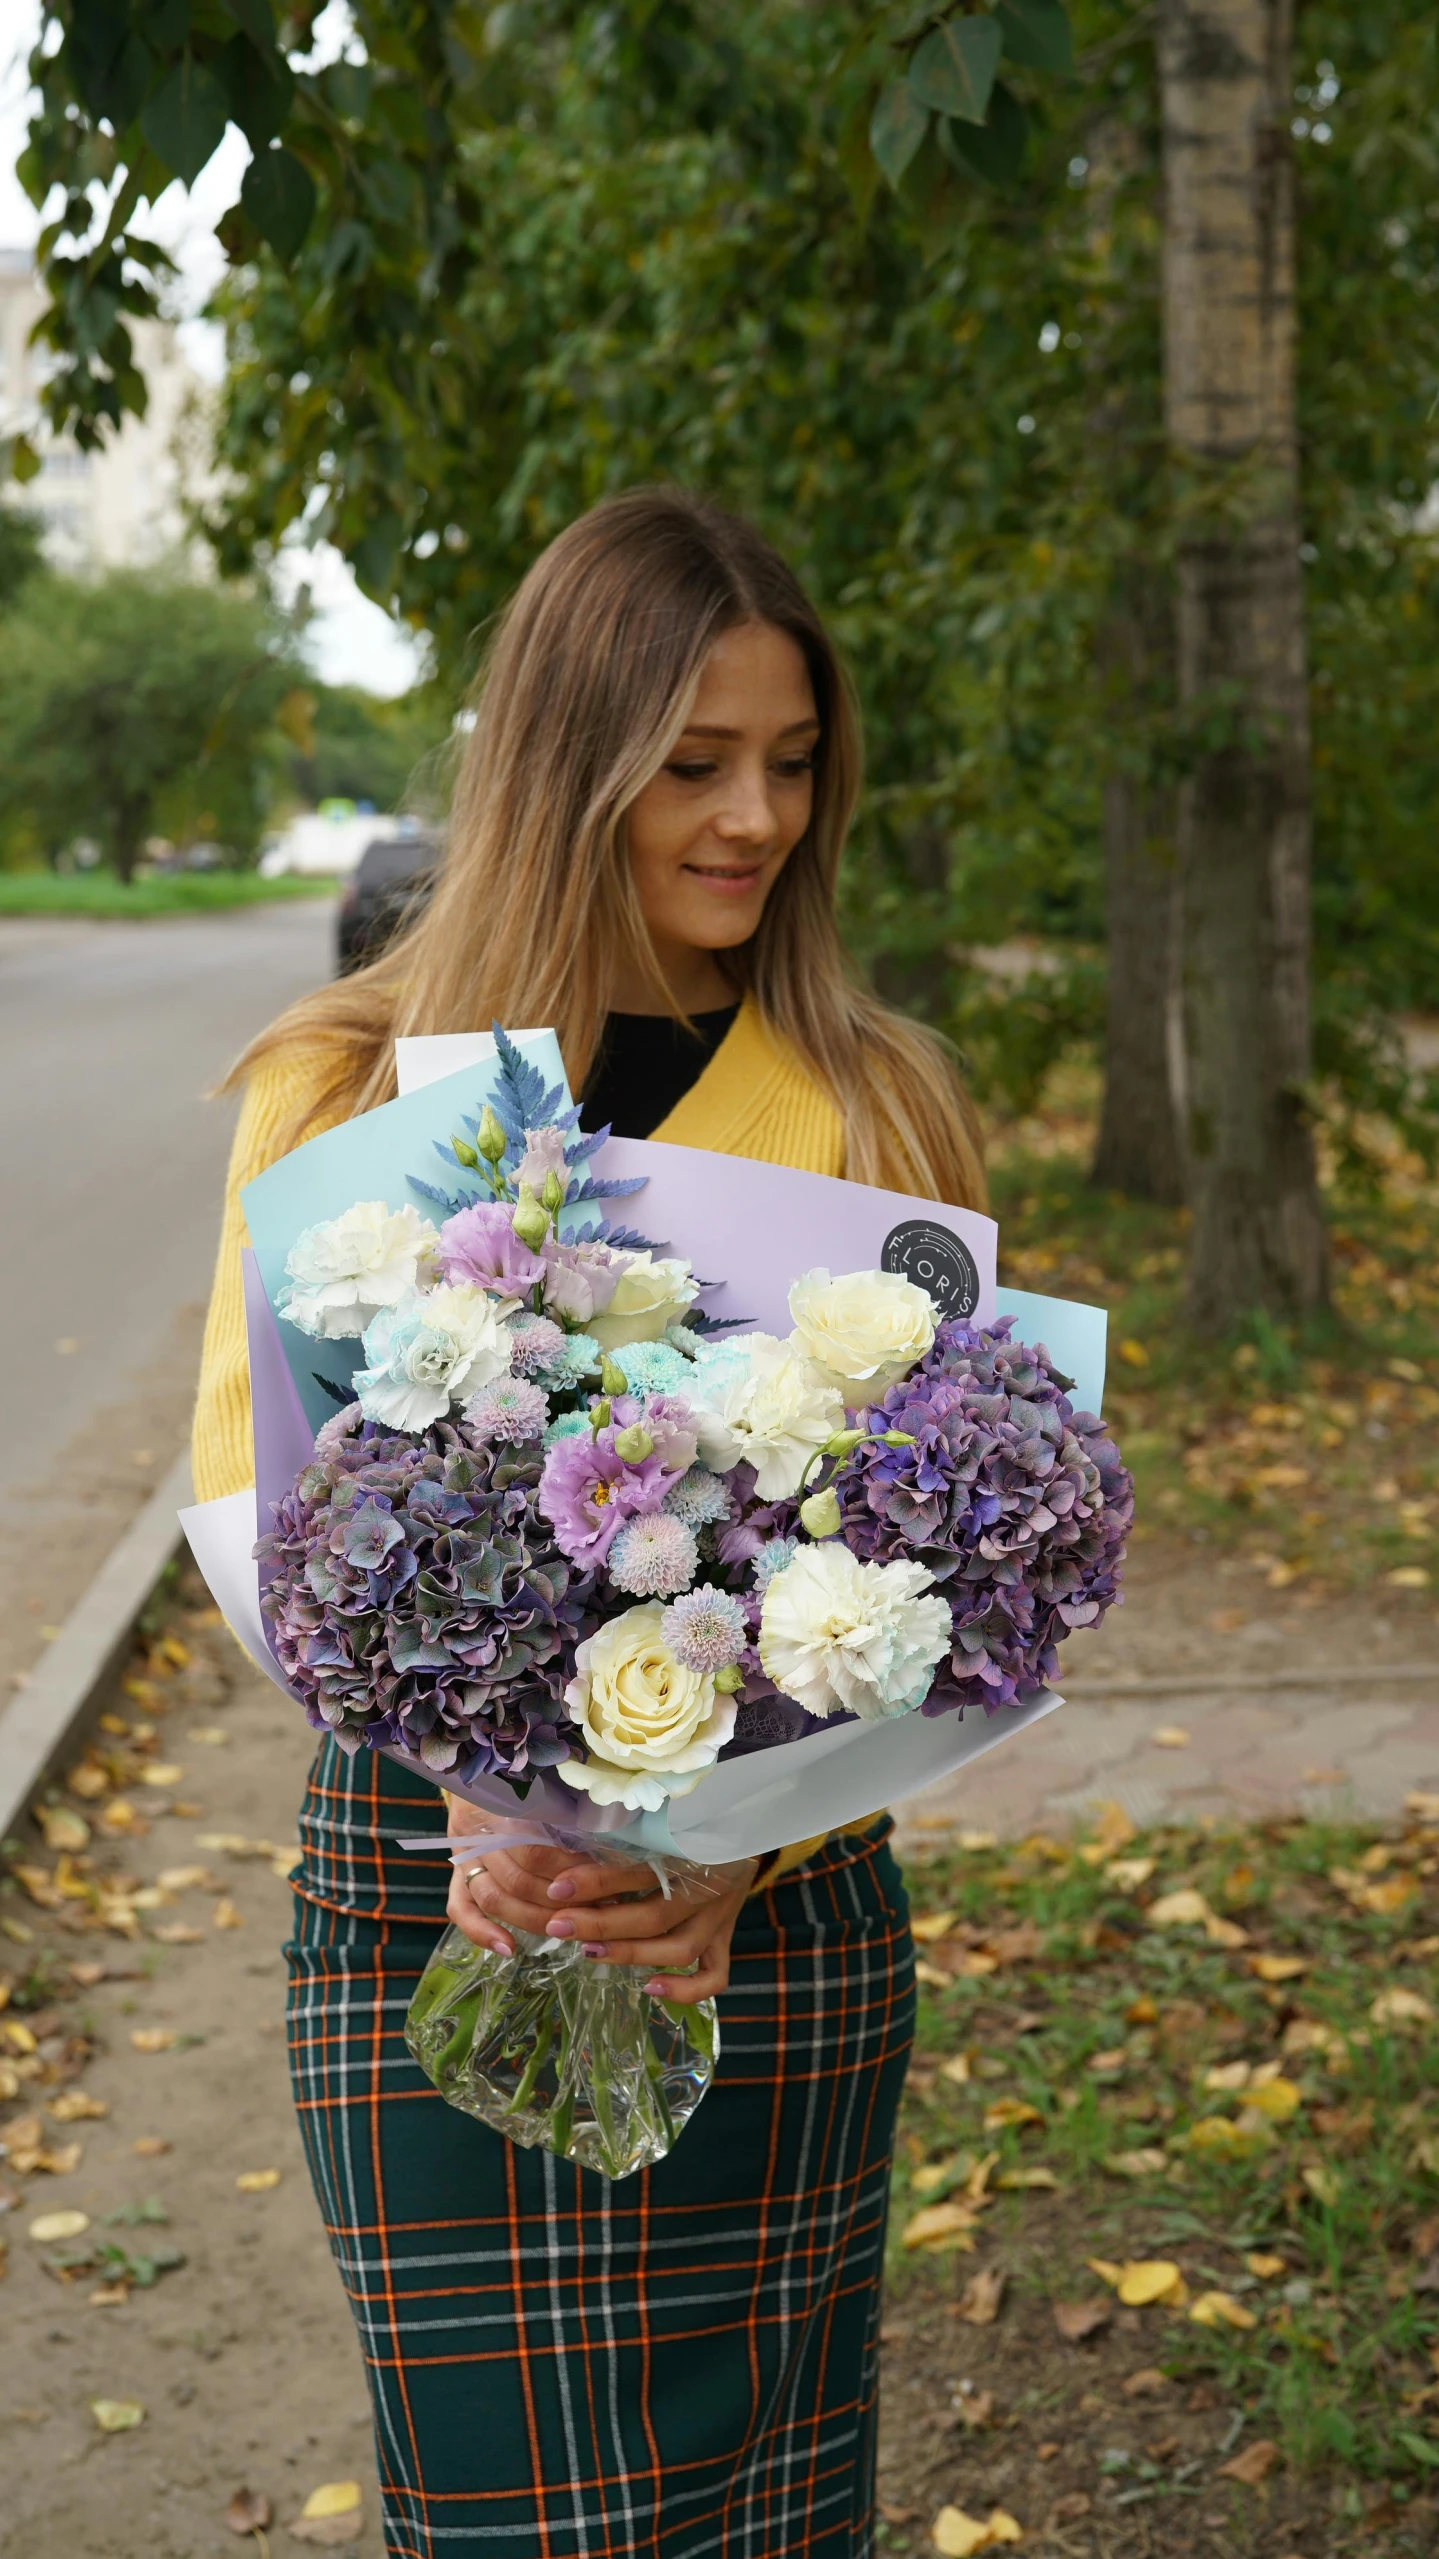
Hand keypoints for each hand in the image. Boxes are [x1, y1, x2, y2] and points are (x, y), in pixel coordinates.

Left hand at [444, 1799, 757, 2003]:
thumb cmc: (690, 1815)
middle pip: (654, 1915)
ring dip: (630, 1954)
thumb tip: (567, 1843)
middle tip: (557, 1926)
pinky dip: (685, 1988)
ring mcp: (720, 1914)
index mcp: (693, 1847)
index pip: (641, 1870)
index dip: (597, 1882)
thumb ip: (627, 1830)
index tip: (556, 1888)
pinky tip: (650, 1989)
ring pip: (679, 1948)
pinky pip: (714, 1974)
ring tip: (587, 1952)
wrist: (746, 1817)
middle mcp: (709, 1884)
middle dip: (600, 1924)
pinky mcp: (725, 1935)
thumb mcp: (664, 1814)